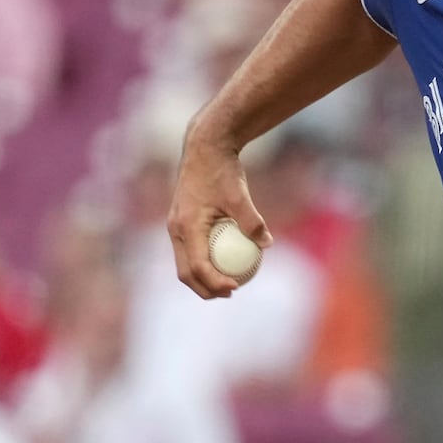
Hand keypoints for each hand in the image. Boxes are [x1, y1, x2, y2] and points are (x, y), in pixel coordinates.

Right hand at [166, 119, 272, 300]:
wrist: (204, 148)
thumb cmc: (222, 170)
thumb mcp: (239, 194)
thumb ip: (252, 220)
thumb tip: (267, 244)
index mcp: (186, 226)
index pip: (198, 266)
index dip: (215, 283)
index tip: (236, 288)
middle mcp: (175, 229)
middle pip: (185, 272)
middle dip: (205, 289)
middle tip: (230, 294)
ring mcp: (175, 226)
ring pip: (184, 263)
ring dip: (202, 278)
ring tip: (227, 285)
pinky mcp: (180, 222)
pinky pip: (190, 250)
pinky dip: (203, 262)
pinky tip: (225, 263)